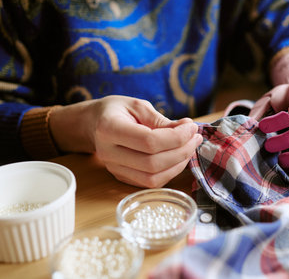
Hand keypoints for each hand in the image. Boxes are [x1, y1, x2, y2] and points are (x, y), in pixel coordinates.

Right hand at [49, 96, 202, 187]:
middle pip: (152, 163)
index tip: (192, 127)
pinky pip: (150, 183)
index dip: (176, 137)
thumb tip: (188, 129)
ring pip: (153, 179)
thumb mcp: (137, 105)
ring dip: (179, 164)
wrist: (92, 124)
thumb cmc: (116, 111)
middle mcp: (109, 153)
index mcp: (109, 129)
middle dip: (182, 151)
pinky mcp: (122, 177)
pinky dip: (170, 172)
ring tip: (190, 146)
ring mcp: (114, 169)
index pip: (148, 141)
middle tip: (196, 137)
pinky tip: (179, 156)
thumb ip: (161, 119)